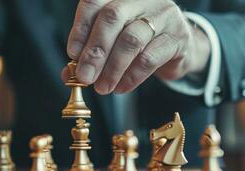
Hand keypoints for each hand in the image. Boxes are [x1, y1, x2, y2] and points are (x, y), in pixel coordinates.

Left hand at [62, 0, 210, 94]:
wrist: (177, 48)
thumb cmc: (139, 44)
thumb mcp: (113, 43)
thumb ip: (90, 53)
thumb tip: (67, 75)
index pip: (94, 3)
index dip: (80, 28)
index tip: (72, 54)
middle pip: (112, 17)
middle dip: (95, 51)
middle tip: (85, 77)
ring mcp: (162, 15)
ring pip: (131, 39)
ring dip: (112, 68)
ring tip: (103, 87)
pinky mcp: (177, 38)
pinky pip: (149, 58)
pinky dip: (131, 77)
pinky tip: (121, 88)